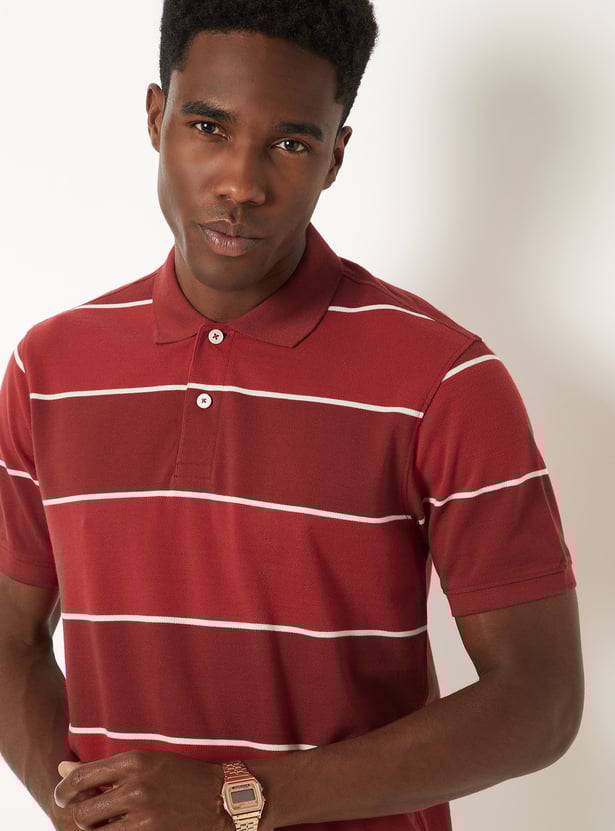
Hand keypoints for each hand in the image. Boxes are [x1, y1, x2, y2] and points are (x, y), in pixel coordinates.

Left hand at [53, 751, 230, 829]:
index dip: (64, 790)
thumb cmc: (182, 777)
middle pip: (82, 811)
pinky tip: (124, 830)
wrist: (223, 799)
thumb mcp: (147, 763)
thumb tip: (62, 767)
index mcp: (134, 761)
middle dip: (81, 817)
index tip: (62, 796)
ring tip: (108, 825)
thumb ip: (104, 768)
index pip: (80, 777)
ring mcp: (143, 815)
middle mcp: (135, 787)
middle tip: (89, 818)